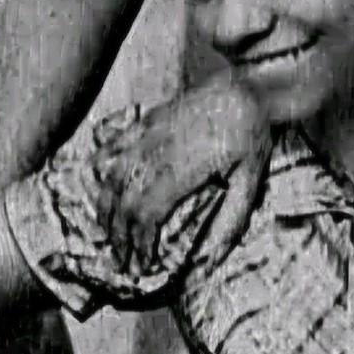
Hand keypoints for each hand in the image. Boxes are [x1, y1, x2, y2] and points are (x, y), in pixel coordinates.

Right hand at [90, 73, 268, 275]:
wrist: (246, 86)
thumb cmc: (252, 136)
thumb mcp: (251, 181)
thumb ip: (231, 222)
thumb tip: (211, 262)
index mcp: (182, 171)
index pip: (146, 216)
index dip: (139, 245)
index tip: (142, 268)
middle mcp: (157, 153)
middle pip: (123, 203)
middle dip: (119, 238)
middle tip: (123, 262)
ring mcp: (147, 134)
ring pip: (111, 179)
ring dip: (106, 212)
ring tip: (110, 237)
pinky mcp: (145, 121)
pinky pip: (111, 148)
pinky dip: (101, 173)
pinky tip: (102, 191)